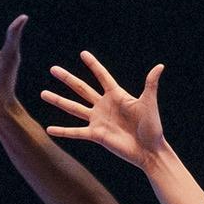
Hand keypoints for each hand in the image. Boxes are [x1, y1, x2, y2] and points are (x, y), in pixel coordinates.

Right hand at [39, 51, 166, 170]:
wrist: (149, 150)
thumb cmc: (152, 127)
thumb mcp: (149, 103)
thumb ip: (150, 84)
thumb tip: (160, 66)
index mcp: (117, 96)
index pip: (102, 76)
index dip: (93, 65)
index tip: (83, 53)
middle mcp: (104, 106)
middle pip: (81, 89)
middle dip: (67, 78)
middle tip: (53, 69)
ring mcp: (98, 120)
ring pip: (74, 108)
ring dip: (58, 101)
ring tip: (43, 93)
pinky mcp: (96, 135)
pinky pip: (76, 132)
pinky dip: (62, 131)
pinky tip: (49, 129)